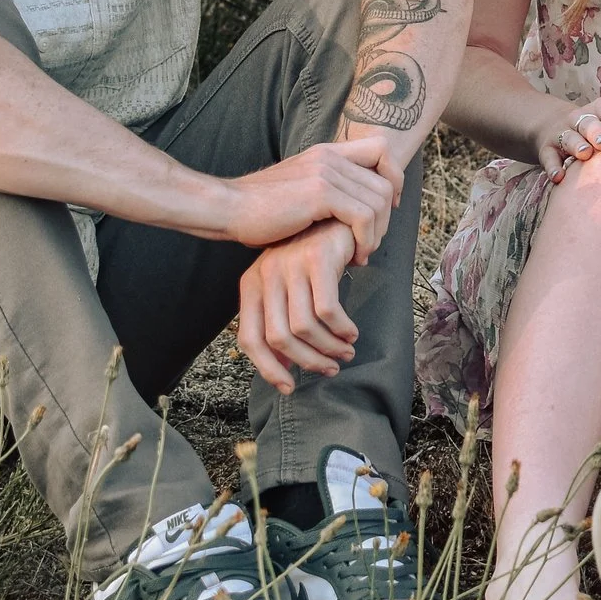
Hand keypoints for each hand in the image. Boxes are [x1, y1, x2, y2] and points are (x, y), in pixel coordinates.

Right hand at [219, 135, 395, 260]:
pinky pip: (363, 216)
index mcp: (327, 152)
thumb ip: (325, 190)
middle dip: (385, 219)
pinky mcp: (320, 193)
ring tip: (360, 255)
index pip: (381, 149)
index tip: (387, 207)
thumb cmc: (259, 210)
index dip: (392, 177)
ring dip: (376, 234)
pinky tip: (353, 256)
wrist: (227, 208)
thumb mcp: (298, 189)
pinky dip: (365, 240)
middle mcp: (330, 157)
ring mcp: (325, 172)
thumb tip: (350, 212)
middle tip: (369, 244)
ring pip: (379, 201)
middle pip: (385, 181)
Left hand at [238, 221, 357, 393]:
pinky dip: (341, 328)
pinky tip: (351, 331)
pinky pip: (327, 310)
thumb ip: (280, 321)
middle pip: (279, 338)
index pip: (249, 339)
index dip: (267, 368)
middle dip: (307, 362)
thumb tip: (281, 369)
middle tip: (330, 368)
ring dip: (329, 348)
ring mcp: (290, 265)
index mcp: (251, 284)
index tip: (289, 387)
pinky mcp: (317, 259)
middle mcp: (265, 274)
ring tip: (345, 352)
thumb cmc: (312, 255)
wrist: (334, 212)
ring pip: (304, 327)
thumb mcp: (289, 286)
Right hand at [536, 97, 600, 177]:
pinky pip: (548, 157)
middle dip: (597, 131)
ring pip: (568, 137)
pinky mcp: (546, 148)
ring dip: (577, 145)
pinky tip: (559, 177)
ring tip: (585, 155)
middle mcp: (580, 118)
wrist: (555, 126)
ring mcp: (562, 133)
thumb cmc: (599, 128)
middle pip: (589, 122)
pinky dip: (553, 167)